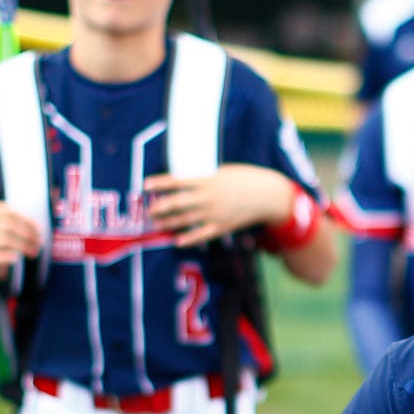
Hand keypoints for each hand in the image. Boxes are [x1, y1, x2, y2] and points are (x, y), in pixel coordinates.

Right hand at [0, 200, 42, 279]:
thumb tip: (56, 191)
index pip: (11, 213)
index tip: (41, 231)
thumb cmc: (11, 238)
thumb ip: (37, 209)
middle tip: (40, 244)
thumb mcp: (21, 223)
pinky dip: (5, 257)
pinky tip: (16, 259)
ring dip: (22, 246)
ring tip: (34, 253)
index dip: (28, 222)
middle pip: (8, 225)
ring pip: (2, 240)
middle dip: (27, 235)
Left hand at [145, 166, 295, 248]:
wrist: (268, 196)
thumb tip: (187, 182)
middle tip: (149, 211)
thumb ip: (205, 178)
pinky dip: (188, 239)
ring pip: (185, 220)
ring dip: (168, 223)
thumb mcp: (223, 172)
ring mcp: (214, 214)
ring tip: (157, 225)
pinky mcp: (222, 226)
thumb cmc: (246, 179)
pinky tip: (177, 241)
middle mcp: (208, 198)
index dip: (159, 183)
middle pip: (176, 204)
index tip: (145, 185)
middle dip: (160, 208)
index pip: (177, 181)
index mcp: (207, 180)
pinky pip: (200, 235)